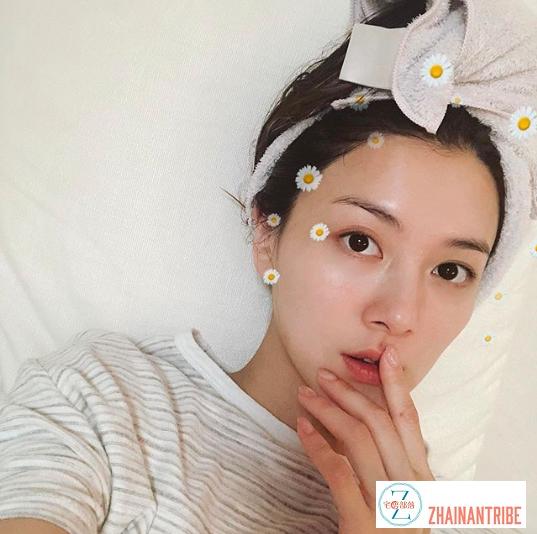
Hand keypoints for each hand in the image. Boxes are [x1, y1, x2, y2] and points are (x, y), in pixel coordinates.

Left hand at [296, 346, 433, 533]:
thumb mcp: (411, 501)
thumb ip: (402, 467)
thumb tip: (384, 433)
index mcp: (423, 478)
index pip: (410, 420)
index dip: (397, 385)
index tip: (385, 355)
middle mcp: (411, 485)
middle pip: (379, 421)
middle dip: (350, 391)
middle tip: (324, 373)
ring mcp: (389, 503)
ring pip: (358, 437)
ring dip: (328, 410)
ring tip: (305, 394)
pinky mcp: (363, 522)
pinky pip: (337, 470)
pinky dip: (317, 444)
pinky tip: (301, 427)